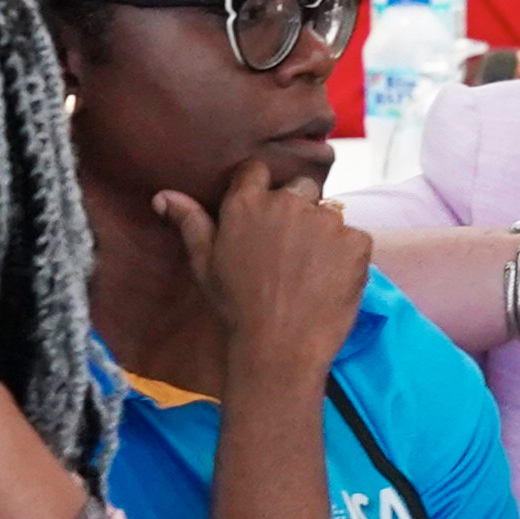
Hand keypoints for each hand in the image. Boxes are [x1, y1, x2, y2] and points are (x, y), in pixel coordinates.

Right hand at [161, 153, 372, 398]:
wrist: (278, 347)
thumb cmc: (236, 307)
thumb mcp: (205, 263)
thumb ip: (190, 222)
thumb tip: (163, 195)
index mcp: (247, 202)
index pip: (258, 171)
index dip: (262, 190)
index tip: (264, 217)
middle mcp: (287, 202)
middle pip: (300, 188)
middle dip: (298, 211)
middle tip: (290, 252)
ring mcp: (325, 220)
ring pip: (329, 215)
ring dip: (324, 235)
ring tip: (309, 273)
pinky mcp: (356, 241)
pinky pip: (355, 239)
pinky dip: (348, 257)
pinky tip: (330, 282)